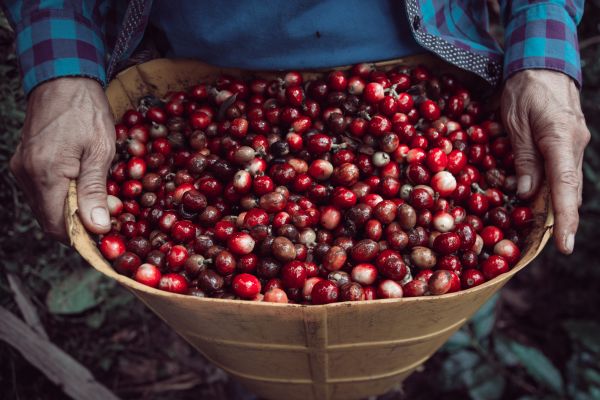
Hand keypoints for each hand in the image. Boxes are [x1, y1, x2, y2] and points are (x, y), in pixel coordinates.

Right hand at [10, 77, 115, 242]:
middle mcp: (26, 174)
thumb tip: (97, 227)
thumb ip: (95, 191)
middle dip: (80, 225)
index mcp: (45, 174)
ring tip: (100, 200)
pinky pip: (42, 191)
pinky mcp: (24, 161)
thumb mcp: (100, 151)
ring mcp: (21, 167)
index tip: (105, 239)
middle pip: (50, 219)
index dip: (82, 238)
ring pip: (46, 206)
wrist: (62, 78)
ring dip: (72, 211)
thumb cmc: (87, 112)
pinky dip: (63, 196)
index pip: (58, 226)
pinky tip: (85, 187)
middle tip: (109, 217)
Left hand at [501, 70, 589, 253]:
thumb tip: (525, 192)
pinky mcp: (569, 141)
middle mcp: (574, 144)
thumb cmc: (524, 88)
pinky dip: (553, 187)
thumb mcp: (514, 121)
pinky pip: (561, 169)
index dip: (565, 218)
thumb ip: (523, 157)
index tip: (565, 244)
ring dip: (556, 205)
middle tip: (554, 246)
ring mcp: (575, 142)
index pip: (564, 186)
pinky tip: (541, 200)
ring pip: (566, 181)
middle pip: (569, 189)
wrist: (543, 62)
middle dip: (563, 219)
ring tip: (542, 230)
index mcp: (559, 139)